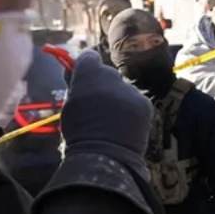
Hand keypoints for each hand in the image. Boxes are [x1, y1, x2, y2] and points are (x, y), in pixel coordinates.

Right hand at [61, 51, 153, 175]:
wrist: (104, 156)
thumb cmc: (79, 133)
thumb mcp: (70, 105)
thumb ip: (75, 86)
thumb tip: (74, 72)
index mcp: (88, 75)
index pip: (89, 57)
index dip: (86, 66)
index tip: (84, 77)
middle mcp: (111, 77)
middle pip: (107, 73)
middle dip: (103, 84)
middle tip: (98, 105)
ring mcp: (130, 89)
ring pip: (123, 88)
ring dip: (118, 98)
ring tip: (112, 120)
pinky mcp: (144, 102)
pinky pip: (136, 100)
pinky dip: (132, 109)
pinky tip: (125, 125)